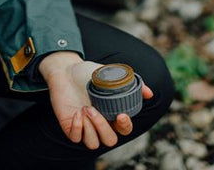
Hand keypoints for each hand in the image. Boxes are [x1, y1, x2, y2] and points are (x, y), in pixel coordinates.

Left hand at [38, 52, 152, 149]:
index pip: (124, 129)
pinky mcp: (70, 127)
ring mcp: (85, 126)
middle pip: (110, 140)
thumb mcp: (108, 74)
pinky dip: (78, 128)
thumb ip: (127, 82)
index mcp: (111, 113)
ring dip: (91, 128)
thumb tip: (149, 93)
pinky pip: (76, 138)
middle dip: (104, 127)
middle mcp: (99, 123)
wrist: (64, 69)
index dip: (125, 126)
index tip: (121, 115)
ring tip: (85, 108)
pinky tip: (77, 113)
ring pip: (94, 144)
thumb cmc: (86, 73)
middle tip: (93, 109)